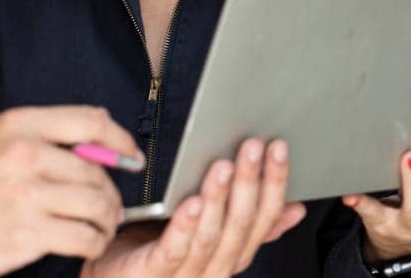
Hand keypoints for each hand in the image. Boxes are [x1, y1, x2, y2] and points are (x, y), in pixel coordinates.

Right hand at [0, 106, 138, 277]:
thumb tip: (94, 148)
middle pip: (98, 171)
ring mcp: (27, 195)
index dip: (120, 139)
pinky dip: (93, 243)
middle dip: (110, 194)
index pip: (91, 120)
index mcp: (19, 125)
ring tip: (99, 227)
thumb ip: (40, 140)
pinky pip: (85, 238)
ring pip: (98, 205)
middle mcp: (26, 154)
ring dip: (106, 221)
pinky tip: (86, 244)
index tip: (131, 156)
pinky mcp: (28, 234)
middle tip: (108, 208)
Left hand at [83, 138, 306, 277]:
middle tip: (252, 147)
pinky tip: (192, 202)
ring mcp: (186, 274)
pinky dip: (186, 226)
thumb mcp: (210, 230)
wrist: (116, 277)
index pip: (264, 220)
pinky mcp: (155, 273)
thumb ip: (248, 222)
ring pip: (211, 236)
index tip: (278, 148)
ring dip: (220, 199)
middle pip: (240, 225)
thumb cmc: (159, 247)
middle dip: (249, 183)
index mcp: (233, 255)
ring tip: (223, 166)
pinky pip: (174, 250)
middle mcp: (216, 268)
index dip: (274, 184)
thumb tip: (294, 208)